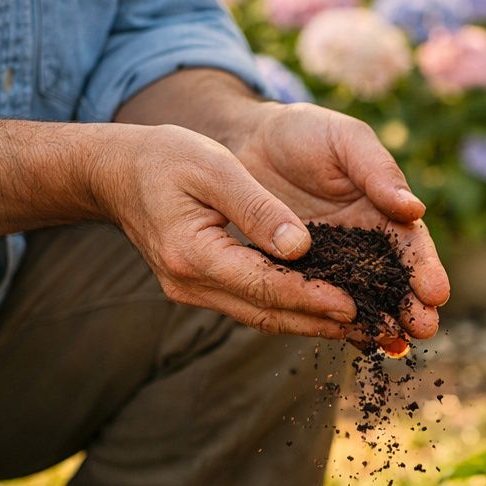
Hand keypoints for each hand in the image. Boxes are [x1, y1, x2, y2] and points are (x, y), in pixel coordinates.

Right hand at [89, 123, 369, 340]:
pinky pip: (252, 306)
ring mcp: (193, 291)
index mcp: (192, 254)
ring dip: (309, 324)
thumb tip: (300, 246)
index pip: (264, 286)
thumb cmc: (166, 157)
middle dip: (319, 322)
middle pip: (267, 313)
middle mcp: (190, 284)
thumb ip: (257, 207)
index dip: (312, 298)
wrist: (117, 172)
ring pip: (261, 317)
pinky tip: (324, 310)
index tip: (354, 305)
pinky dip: (290, 311)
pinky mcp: (201, 289)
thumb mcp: (214, 167)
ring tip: (357, 327)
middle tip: (369, 328)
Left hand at [230, 102, 450, 350]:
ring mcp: (334, 262)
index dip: (426, 268)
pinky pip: (321, 301)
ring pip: (362, 298)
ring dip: (381, 322)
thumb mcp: (345, 139)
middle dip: (412, 306)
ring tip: (395, 346)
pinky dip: (339, 323)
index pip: (412, 245)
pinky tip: (355, 343)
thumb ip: (377, 171)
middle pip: (394, 280)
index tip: (436, 292)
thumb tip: (414, 208)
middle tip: (423, 329)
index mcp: (384, 209)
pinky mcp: (302, 274)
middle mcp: (365, 242)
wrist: (246, 140)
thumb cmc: (303, 133)